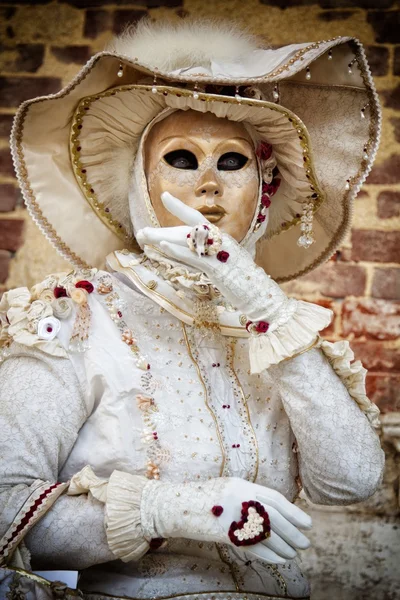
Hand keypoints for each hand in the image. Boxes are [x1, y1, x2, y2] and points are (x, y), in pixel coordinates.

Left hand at [137, 192, 287, 322]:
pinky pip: (193, 256)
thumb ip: (217, 260)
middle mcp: (222, 242)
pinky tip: (162, 245)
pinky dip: (176, 250)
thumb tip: (203, 256)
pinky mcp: (217, 268)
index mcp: (224, 241)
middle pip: (187, 229)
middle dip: (163, 230)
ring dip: (163, 238)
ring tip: (144, 236)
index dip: (180, 208)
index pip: (198, 220)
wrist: (265, 299)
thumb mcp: (230, 269)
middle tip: (142, 232)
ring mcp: (220, 254)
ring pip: (187, 241)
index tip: (164, 197)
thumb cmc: (249, 287)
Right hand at [141, 476, 310, 564]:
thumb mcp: (227, 489)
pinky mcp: (224, 534)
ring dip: (284, 546)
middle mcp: (239, 500)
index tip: (307, 523)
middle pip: (273, 518)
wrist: (176, 505)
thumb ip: (248, 497)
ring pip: (266, 534)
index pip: (274, 499)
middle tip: (305, 542)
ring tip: (295, 552)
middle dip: (293, 532)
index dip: (293, 512)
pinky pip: (253, 547)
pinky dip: (269, 555)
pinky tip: (280, 559)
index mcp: (242, 486)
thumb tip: (274, 511)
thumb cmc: (204, 497)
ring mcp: (231, 517)